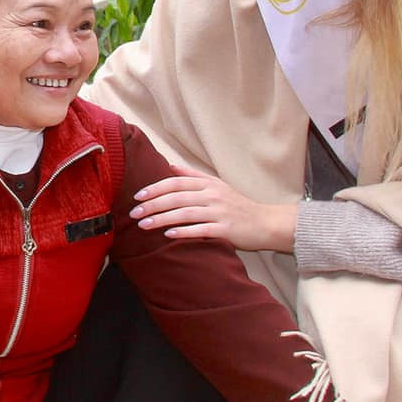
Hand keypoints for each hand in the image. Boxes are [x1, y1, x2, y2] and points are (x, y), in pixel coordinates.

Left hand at [132, 166, 294, 251]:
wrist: (266, 223)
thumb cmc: (238, 205)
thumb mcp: (217, 185)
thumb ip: (193, 176)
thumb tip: (169, 166)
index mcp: (209, 184)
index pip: (176, 182)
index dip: (155, 188)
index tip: (138, 196)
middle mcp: (213, 195)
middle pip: (177, 197)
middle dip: (153, 204)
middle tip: (134, 213)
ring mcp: (220, 212)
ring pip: (185, 213)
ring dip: (162, 219)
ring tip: (144, 225)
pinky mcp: (226, 229)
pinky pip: (201, 230)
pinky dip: (183, 232)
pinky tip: (168, 235)